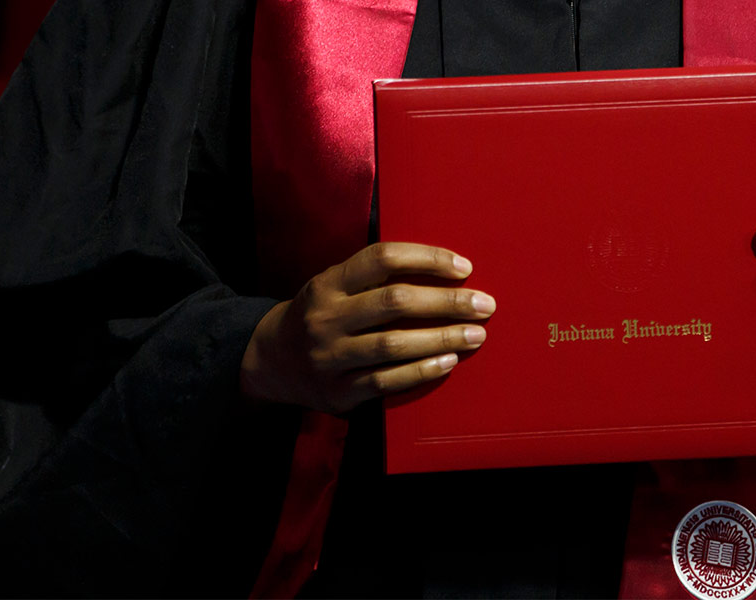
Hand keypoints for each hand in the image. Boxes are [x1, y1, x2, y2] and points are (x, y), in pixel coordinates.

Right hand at [240, 242, 495, 412]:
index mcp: (329, 283)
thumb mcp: (336, 286)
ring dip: (441, 338)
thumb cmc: (324, 315)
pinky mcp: (336, 392)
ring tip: (476, 335)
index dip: (427, 259)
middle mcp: (326, 317)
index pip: (382, 259)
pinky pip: (385, 381)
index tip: (464, 266)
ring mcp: (329, 356)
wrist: (271, 361)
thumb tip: (448, 270)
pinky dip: (421, 371)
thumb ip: (377, 278)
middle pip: (394, 302)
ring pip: (392, 344)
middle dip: (446, 302)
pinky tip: (448, 362)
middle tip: (484, 304)